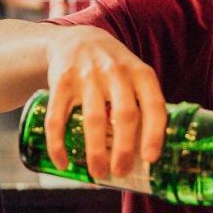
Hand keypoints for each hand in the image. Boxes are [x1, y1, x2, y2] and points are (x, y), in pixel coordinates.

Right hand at [44, 26, 166, 177]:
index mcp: (140, 73)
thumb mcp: (135, 76)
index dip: (154, 133)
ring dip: (95, 152)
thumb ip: (143, 105)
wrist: (76, 39)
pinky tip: (63, 163)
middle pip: (124, 115)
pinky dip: (58, 144)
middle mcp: (115, 72)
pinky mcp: (61, 82)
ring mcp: (87, 76)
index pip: (154, 105)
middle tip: (120, 172)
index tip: (150, 159)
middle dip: (124, 149)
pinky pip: (58, 118)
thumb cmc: (114, 69)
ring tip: (98, 173)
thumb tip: (148, 155)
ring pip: (93, 120)